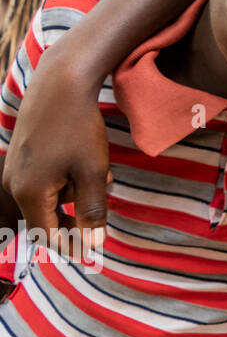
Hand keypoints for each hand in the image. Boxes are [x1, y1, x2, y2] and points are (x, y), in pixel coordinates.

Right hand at [2, 40, 111, 249]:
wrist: (60, 85)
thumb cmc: (77, 128)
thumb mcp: (92, 172)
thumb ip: (91, 211)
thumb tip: (92, 245)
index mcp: (29, 194)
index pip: (47, 237)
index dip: (71, 245)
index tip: (95, 251)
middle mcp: (13, 186)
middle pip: (47, 219)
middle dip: (77, 213)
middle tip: (103, 198)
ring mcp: (14, 171)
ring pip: (49, 198)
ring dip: (77, 192)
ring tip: (100, 170)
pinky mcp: (22, 159)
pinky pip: (44, 181)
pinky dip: (68, 177)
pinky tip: (86, 161)